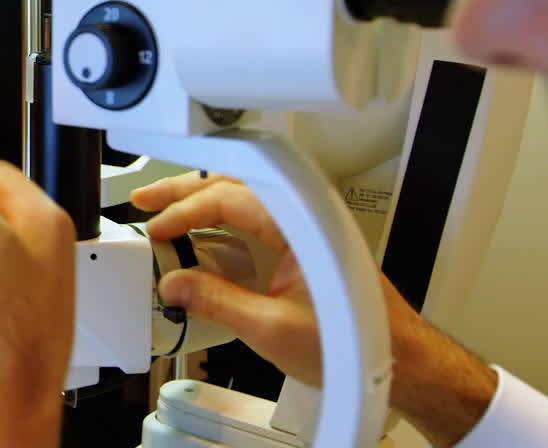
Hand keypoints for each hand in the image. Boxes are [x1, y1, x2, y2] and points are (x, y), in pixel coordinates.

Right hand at [132, 170, 497, 445]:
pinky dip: (219, 227)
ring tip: (164, 217)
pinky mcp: (302, 248)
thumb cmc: (358, 343)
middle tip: (146, 199)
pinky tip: (197, 242)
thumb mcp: (272, 329)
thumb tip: (177, 286)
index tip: (157, 230)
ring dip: (199, 206)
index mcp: (299, 223)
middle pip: (233, 185)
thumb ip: (217, 302)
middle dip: (183, 190)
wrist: (400, 361)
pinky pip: (253, 224)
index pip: (228, 198)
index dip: (185, 211)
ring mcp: (303, 231)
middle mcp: (303, 217)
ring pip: (242, 201)